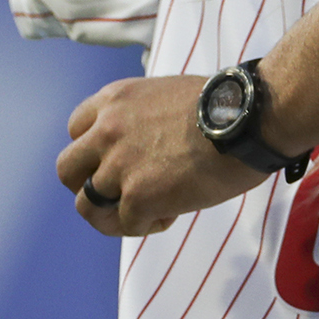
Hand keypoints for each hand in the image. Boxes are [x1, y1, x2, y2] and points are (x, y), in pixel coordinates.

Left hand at [57, 75, 266, 237]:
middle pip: (68, 171)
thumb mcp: (166, 93)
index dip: (94, 150)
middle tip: (120, 192)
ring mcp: (119, 166)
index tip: (116, 159)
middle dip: (89, 185)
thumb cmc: (225, 105)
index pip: (75, 130)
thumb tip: (143, 144)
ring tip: (148, 211)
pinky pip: (126, 225)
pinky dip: (148, 225)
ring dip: (115, 213)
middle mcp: (107, 131)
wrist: (251, 119)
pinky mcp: (138, 197)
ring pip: (88, 206)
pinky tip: (174, 212)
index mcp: (115, 100)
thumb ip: (140, 117)